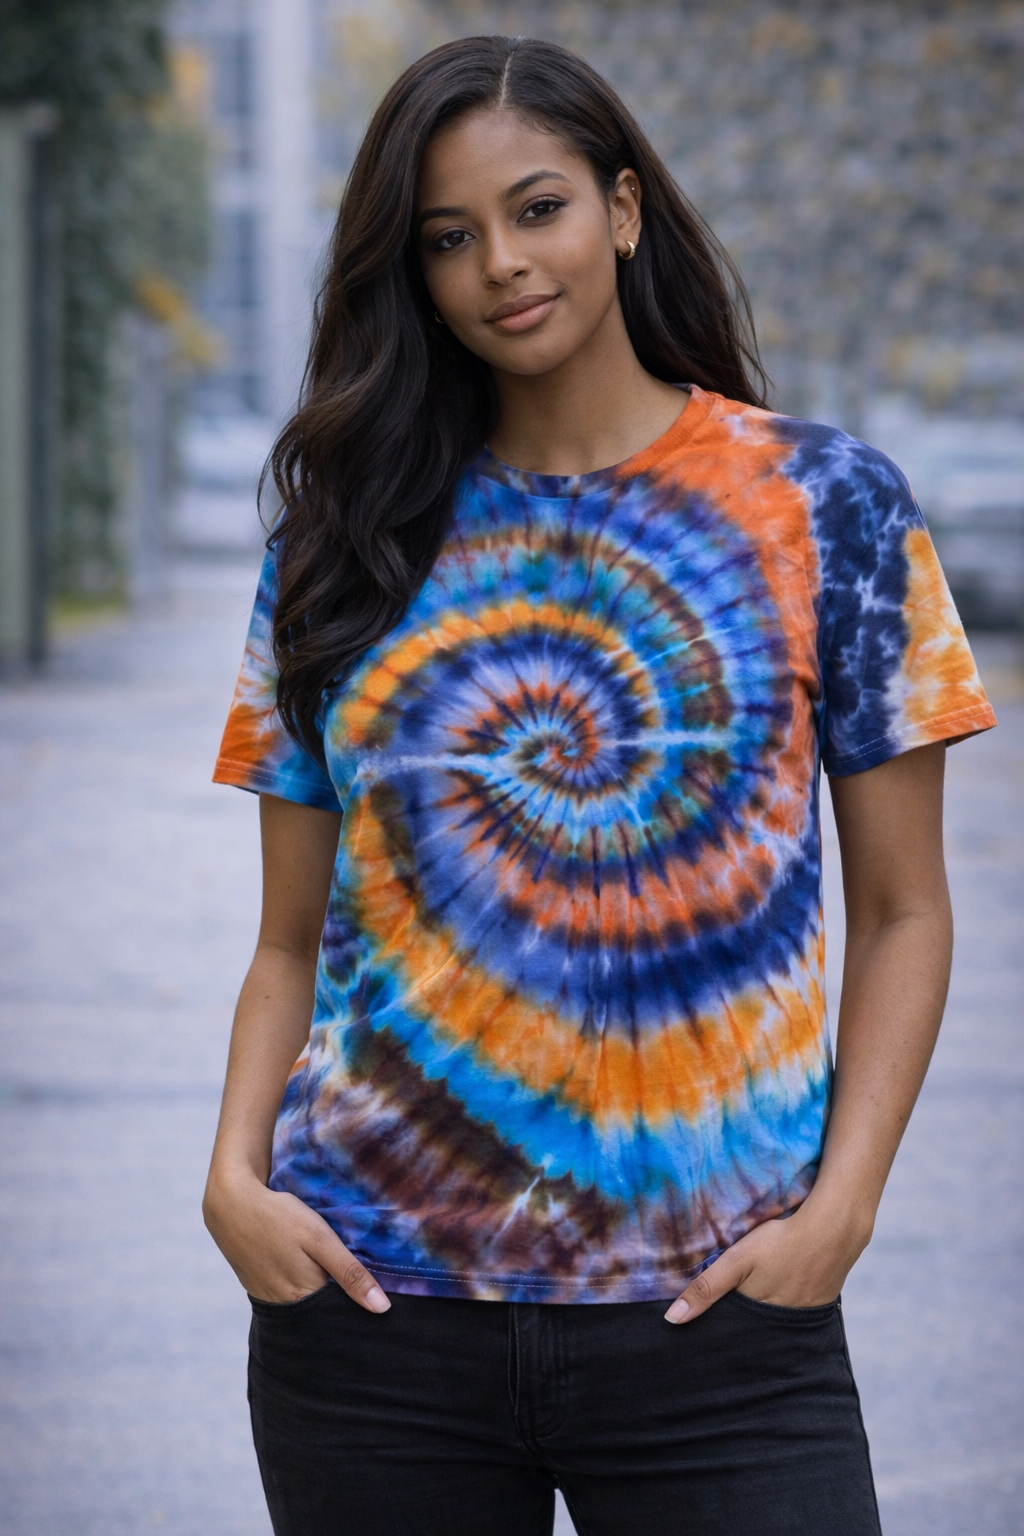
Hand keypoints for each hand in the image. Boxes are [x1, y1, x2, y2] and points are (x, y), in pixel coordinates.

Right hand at [203, 1167, 390, 1312]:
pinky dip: (306, 1287)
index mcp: (304, 1299)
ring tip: (343, 1279)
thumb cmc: (278, 1218)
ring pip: (308, 1305)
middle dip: (344, 1305)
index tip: (381, 1305)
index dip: (361, 1311)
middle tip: (368, 1290)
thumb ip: (350, 1273)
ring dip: (325, 1295)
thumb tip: (382, 1309)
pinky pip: (291, 1295)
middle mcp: (286, 1307)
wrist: (230, 1204)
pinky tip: (315, 1272)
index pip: (341, 1318)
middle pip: (324, 1315)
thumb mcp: (320, 1239)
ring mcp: (270, 1298)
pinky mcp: (262, 1287)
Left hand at [664, 1196, 870, 1323]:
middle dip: (736, 1327)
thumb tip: (672, 1320)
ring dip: (759, 1317)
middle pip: (751, 1330)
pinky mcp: (817, 1303)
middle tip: (719, 1318)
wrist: (835, 1230)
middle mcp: (780, 1324)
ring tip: (747, 1304)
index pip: (731, 1332)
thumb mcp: (738, 1261)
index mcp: (758, 1316)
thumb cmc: (782, 1242)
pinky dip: (782, 1305)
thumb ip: (706, 1289)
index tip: (696, 1332)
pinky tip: (778, 1290)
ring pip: (772, 1322)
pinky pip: (793, 1313)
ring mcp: (802, 1315)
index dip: (715, 1329)